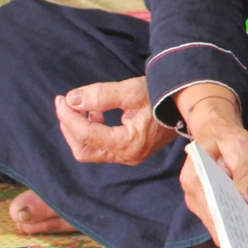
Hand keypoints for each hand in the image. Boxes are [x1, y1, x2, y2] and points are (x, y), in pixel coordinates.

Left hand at [54, 77, 174, 164]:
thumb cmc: (163, 96)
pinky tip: (95, 115)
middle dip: (69, 127)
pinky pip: (101, 148)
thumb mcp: (131, 91)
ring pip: (90, 151)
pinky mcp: (130, 152)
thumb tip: (71, 99)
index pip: (86, 134)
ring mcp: (130, 156)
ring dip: (78, 131)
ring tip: (78, 109)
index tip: (61, 99)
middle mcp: (128, 156)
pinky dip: (91, 133)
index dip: (68, 117)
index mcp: (128, 143)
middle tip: (63, 104)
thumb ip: (100, 95)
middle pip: (84, 149)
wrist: (187, 105)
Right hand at [175, 85, 247, 243]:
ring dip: (247, 220)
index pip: (213, 212)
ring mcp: (201, 203)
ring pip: (224, 220)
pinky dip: (246, 214)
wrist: (217, 131)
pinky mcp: (212, 204)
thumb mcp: (240, 147)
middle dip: (244, 227)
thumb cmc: (226, 137)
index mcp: (195, 181)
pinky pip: (228, 215)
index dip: (232, 228)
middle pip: (218, 221)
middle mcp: (194, 197)